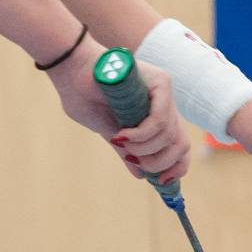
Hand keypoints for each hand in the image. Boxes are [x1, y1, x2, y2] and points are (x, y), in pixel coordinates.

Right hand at [46, 40, 194, 185]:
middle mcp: (164, 106)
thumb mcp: (109, 131)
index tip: (159, 181)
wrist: (70, 70)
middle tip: (134, 160)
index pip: (180, 148)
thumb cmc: (83, 96)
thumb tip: (141, 174)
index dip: (175, 168)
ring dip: (144, 148)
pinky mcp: (161, 82)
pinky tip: (122, 135)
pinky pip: (159, 120)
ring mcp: (164, 93)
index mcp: (155, 117)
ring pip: (169, 136)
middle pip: (181, 146)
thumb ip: (128, 151)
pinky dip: (141, 135)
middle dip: (159, 163)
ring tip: (121, 142)